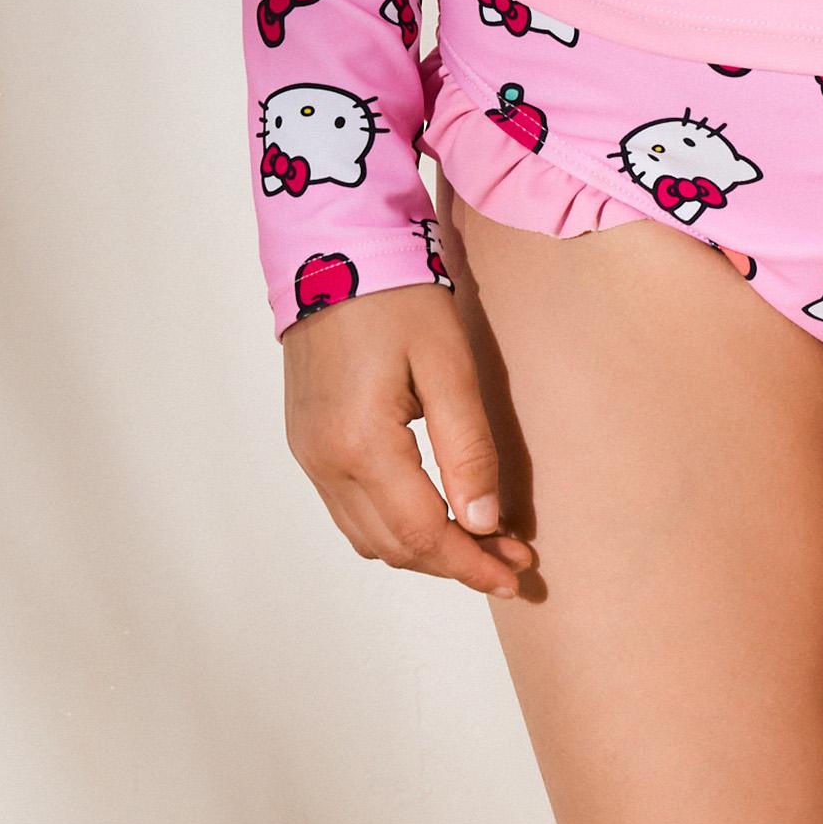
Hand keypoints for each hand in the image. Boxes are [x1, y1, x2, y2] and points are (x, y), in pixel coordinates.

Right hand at [282, 281, 535, 597]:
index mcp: (360, 444)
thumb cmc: (396, 295)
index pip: (422, 534)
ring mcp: (308, 455)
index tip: (516, 574)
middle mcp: (324, 462)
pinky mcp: (306, 441)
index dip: (471, 562)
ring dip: (423, 549)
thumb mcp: (447, 363)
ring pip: (367, 536)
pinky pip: (349, 509)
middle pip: (393, 546)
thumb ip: (467, 447)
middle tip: (510, 558)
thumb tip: (484, 522)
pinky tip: (433, 511)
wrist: (332, 249)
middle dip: (454, 562)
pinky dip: (393, 525)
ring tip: (480, 541)